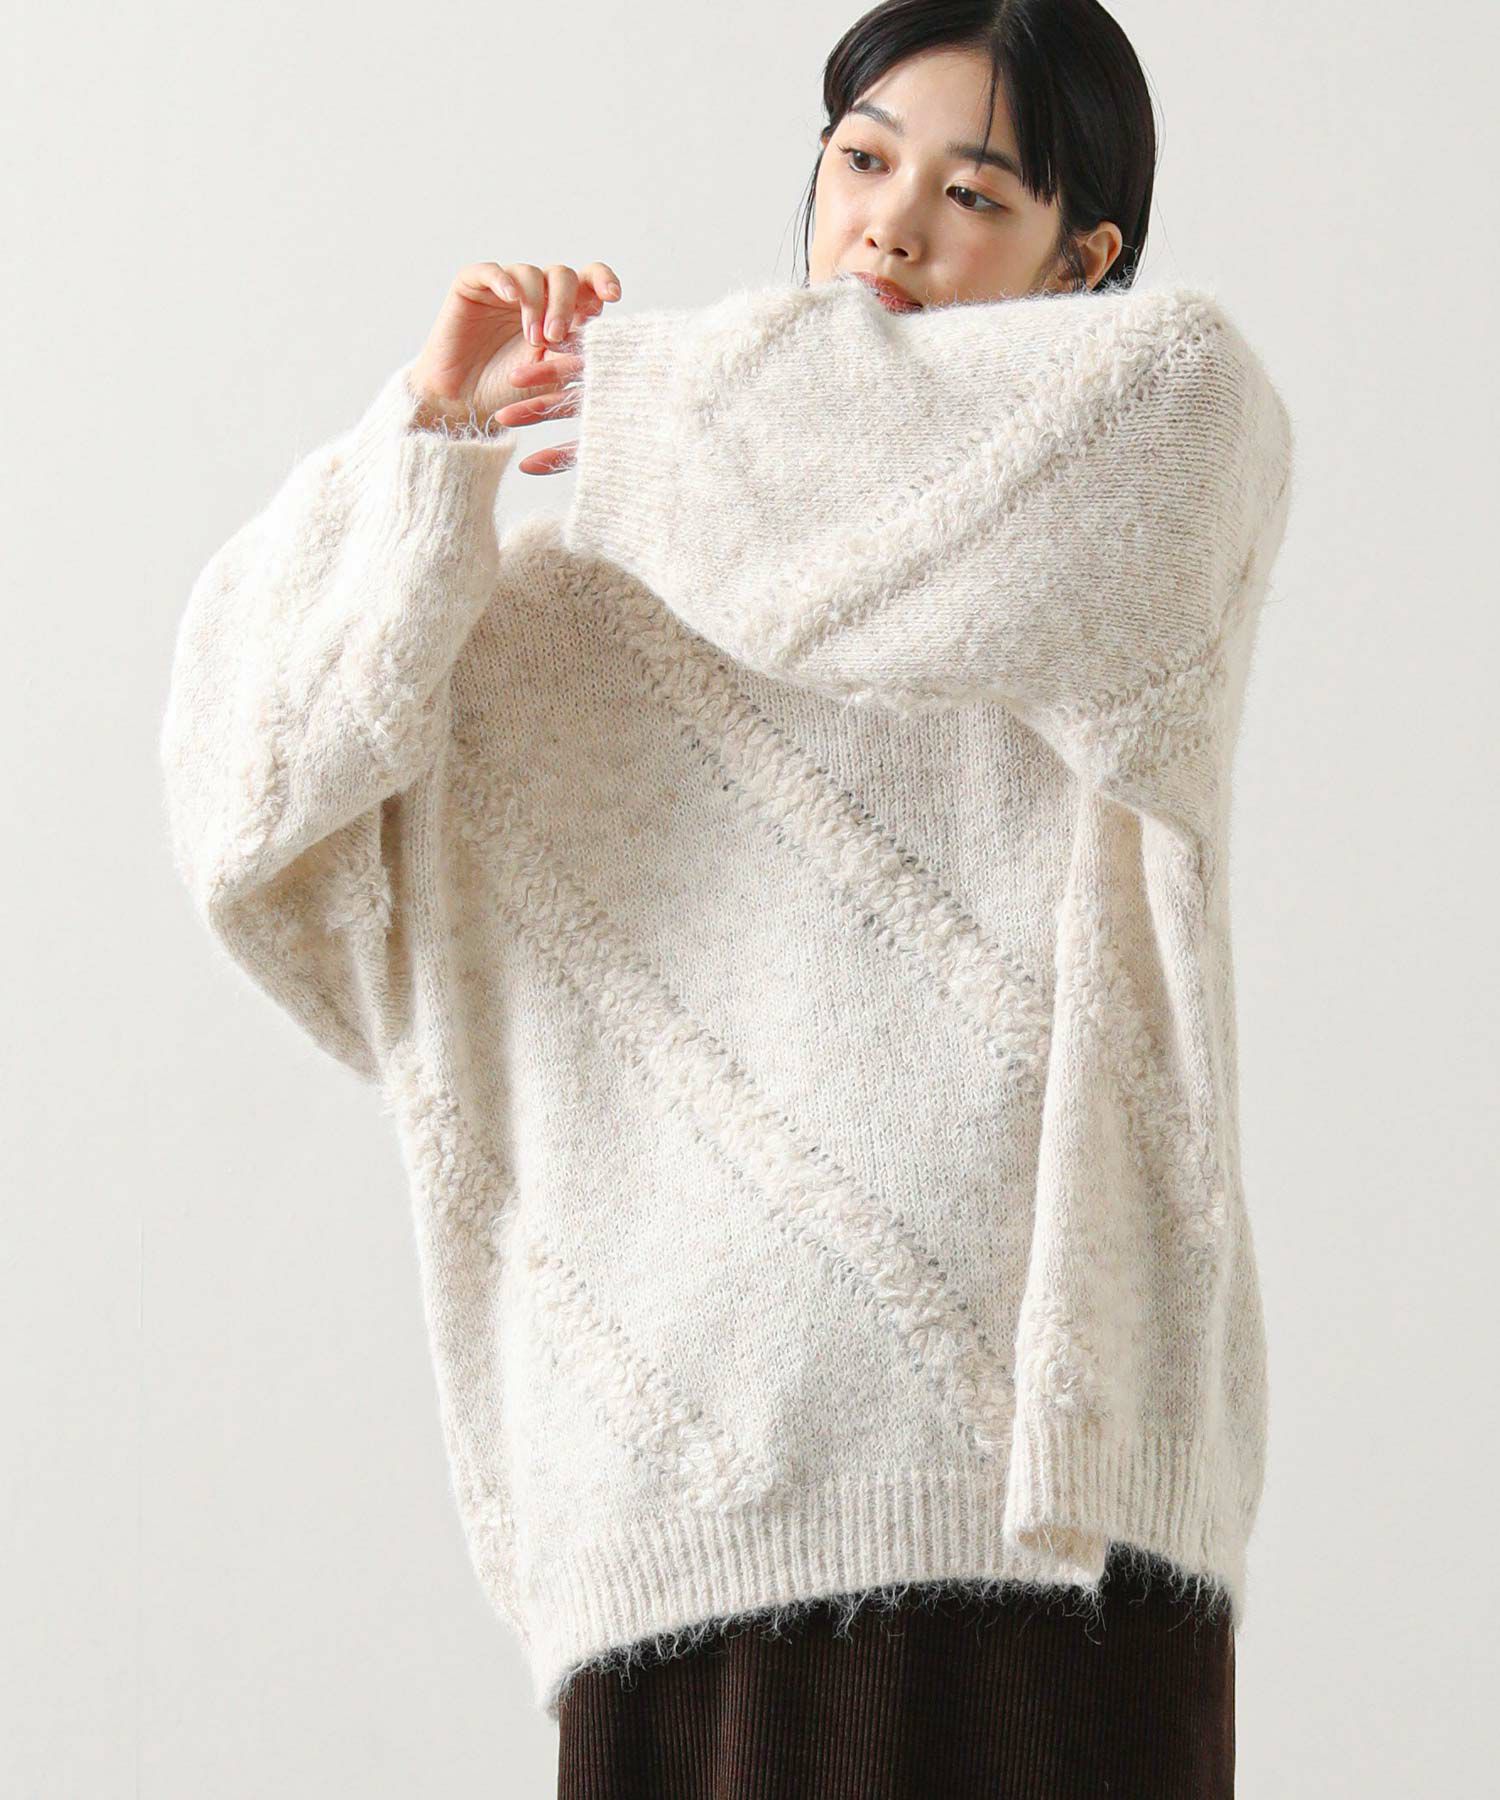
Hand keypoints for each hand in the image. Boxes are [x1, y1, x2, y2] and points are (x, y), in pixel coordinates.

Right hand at [408, 261, 619, 466]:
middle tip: (555, 337)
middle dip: (563, 303)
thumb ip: (577, 351)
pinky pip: (490, 271)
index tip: (613, 296)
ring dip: (536, 304)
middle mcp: (536, 294)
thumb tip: (608, 331)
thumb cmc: (511, 392)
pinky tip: (511, 298)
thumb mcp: (554, 375)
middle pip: (562, 276)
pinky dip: (503, 281)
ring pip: (531, 273)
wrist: (464, 404)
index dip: (603, 280)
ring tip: (532, 339)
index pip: (588, 282)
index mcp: (561, 311)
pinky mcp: (472, 286)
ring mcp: (505, 288)